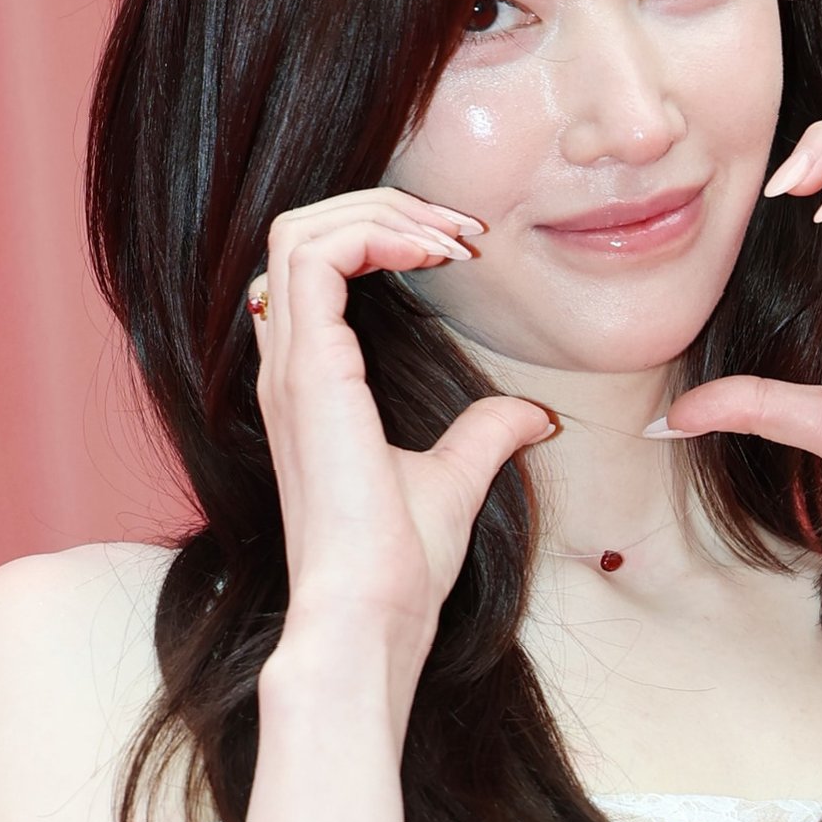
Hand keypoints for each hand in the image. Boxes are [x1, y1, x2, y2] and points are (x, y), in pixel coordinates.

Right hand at [248, 187, 552, 713]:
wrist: (370, 614)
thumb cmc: (397, 565)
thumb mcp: (454, 481)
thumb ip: (484, 436)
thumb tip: (532, 416)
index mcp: (310, 382)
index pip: (314, 265)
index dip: (381, 233)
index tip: (456, 251)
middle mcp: (289, 365)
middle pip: (301, 231)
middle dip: (384, 207)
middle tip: (460, 230)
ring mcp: (291, 367)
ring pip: (300, 230)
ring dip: (382, 213)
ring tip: (451, 237)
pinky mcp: (309, 373)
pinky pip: (316, 259)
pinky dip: (376, 235)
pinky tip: (436, 256)